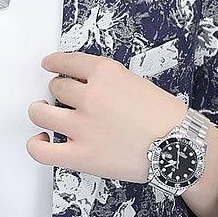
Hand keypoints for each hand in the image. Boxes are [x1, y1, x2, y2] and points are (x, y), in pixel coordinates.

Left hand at [27, 51, 217, 216]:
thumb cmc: (165, 118)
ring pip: (40, 112)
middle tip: (65, 100)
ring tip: (46, 115)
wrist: (181, 147)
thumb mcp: (136, 83)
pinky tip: (42, 140)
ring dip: (41, 111)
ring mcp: (82, 126)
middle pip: (56, 87)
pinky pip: (41, 150)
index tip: (49, 64)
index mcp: (105, 73)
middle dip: (59, 91)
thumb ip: (107, 83)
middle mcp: (90, 96)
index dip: (55, 63)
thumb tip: (82, 90)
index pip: (68, 61)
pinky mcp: (81, 155)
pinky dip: (36, 144)